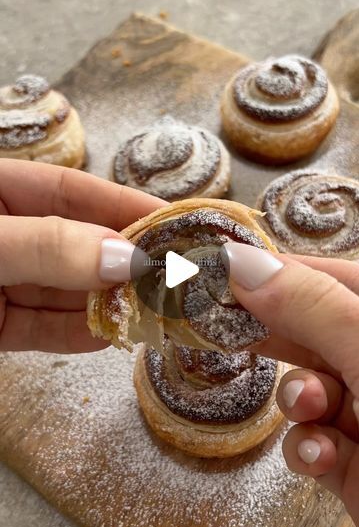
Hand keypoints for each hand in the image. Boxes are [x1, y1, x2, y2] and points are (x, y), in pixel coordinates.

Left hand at [0, 159, 164, 352]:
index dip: (122, 205)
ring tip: (152, 311)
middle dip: (121, 261)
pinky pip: (41, 327)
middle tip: (173, 275)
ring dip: (105, 302)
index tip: (172, 222)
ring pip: (64, 290)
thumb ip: (50, 246)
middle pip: (75, 243)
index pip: (70, 191)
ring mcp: (1, 281)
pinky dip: (74, 333)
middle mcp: (7, 235)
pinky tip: (107, 336)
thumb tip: (125, 258)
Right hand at [225, 242, 358, 526]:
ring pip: (304, 388)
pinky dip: (306, 447)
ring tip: (311, 409)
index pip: (332, 277)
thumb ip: (313, 306)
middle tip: (228, 328)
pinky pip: (308, 440)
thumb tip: (246, 263)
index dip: (280, 273)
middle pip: (312, 332)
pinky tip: (321, 454)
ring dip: (299, 400)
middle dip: (277, 338)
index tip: (226, 273)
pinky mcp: (352, 459)